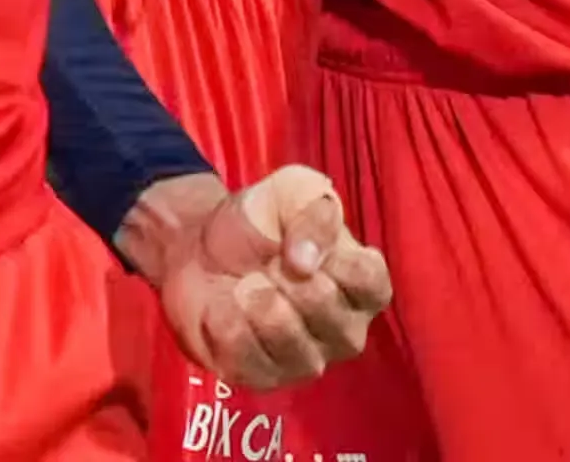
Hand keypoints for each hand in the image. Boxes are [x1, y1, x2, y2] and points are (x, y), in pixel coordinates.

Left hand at [120, 167, 391, 390]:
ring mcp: (306, 360)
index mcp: (362, 284)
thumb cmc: (258, 221)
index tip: (297, 245)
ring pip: (289, 341)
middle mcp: (344, 330)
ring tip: (243, 285)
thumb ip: (314, 213)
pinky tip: (222, 307)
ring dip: (256, 302)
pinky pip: (247, 358)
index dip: (333, 260)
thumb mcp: (292, 192)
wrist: (198, 249)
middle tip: (267, 264)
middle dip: (287, 279)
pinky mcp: (264, 378)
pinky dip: (226, 323)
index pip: (371, 283)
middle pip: (329, 314)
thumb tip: (307, 261)